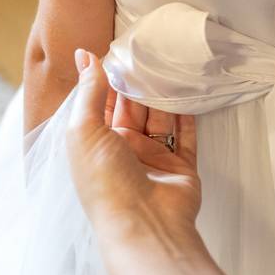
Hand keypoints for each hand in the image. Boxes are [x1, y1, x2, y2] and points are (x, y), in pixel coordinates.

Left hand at [67, 49, 201, 249]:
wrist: (144, 224)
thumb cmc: (105, 181)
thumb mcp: (84, 130)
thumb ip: (89, 91)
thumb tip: (83, 55)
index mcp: (95, 143)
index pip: (102, 103)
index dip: (108, 78)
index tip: (120, 50)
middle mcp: (123, 150)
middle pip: (134, 108)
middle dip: (140, 83)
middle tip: (150, 53)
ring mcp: (153, 159)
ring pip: (161, 118)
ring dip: (165, 95)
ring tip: (172, 67)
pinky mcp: (181, 167)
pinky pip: (186, 136)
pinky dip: (189, 116)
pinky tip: (191, 94)